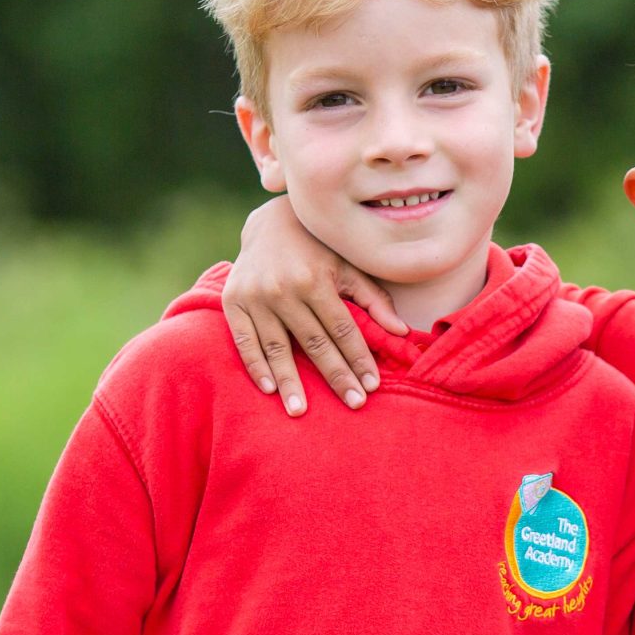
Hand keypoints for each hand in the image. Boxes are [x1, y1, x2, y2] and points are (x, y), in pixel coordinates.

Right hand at [224, 197, 406, 415]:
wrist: (269, 223)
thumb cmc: (318, 249)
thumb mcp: (348, 266)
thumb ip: (373, 299)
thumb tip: (401, 332)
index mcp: (314, 279)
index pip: (342, 329)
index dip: (358, 358)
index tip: (371, 386)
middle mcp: (283, 290)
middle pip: (314, 343)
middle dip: (336, 376)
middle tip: (353, 404)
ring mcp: (255, 297)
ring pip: (277, 348)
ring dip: (290, 381)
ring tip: (301, 411)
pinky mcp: (232, 302)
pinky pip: (244, 341)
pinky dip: (256, 366)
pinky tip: (270, 389)